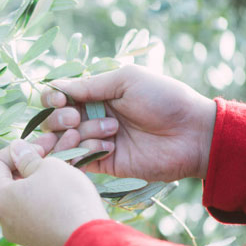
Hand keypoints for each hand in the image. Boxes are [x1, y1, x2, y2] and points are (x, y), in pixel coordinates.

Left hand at [0, 137, 108, 245]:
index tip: (40, 147)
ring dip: (46, 179)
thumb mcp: (50, 167)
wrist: (90, 244)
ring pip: (30, 197)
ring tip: (70, 167)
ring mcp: (23, 232)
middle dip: (33, 163)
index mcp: (0, 198)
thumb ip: (29, 157)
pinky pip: (41, 212)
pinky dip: (52, 197)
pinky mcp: (41, 241)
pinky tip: (73, 189)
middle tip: (56, 152)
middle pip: (12, 182)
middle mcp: (5, 218)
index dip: (14, 149)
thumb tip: (17, 150)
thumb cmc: (68, 200)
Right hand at [40, 64, 216, 181]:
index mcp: (99, 94)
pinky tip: (107, 147)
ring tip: (106, 131)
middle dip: (59, 119)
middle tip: (75, 117)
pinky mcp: (107, 164)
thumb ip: (92, 85)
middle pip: (55, 121)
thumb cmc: (165, 99)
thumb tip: (56, 87)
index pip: (60, 97)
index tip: (59, 99)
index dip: (52, 98)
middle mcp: (95, 117)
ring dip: (74, 136)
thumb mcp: (128, 80)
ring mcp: (99, 141)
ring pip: (64, 142)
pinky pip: (79, 162)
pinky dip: (84, 153)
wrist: (192, 133)